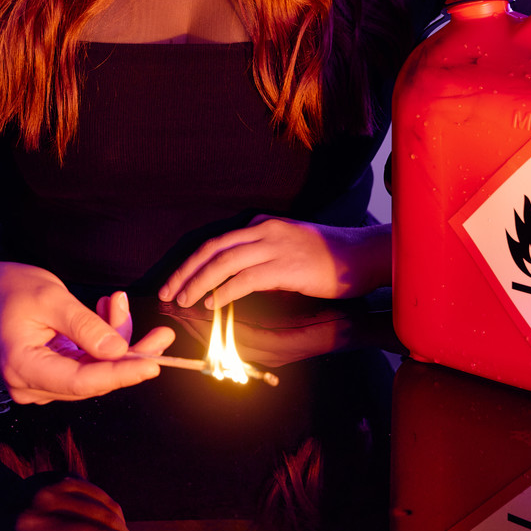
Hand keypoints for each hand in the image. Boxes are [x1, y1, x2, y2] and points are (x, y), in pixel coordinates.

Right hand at [0, 258, 174, 404]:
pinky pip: (86, 365)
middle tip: (162, 333)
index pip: (83, 381)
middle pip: (94, 381)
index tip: (154, 363)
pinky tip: (106, 312)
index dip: (122, 374)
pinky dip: (102, 342)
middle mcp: (30, 386)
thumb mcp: (51, 297)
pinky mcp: (49, 377)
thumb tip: (119, 351)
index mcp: (24, 367)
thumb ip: (85, 326)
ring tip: (116, 303)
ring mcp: (39, 385)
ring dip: (115, 341)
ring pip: (94, 372)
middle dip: (128, 354)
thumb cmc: (9, 289)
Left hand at [159, 216, 391, 309]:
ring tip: (183, 300)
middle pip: (212, 248)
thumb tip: (235, 278)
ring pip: (224, 261)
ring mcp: (275, 246)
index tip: (174, 281)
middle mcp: (264, 231)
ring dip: (199, 281)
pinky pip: (247, 278)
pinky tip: (213, 304)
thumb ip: (262, 256)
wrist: (363, 256)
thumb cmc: (329, 258)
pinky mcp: (286, 266)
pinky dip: (225, 290)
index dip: (191, 262)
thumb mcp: (289, 248)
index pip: (216, 242)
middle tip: (167, 292)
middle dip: (186, 271)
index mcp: (262, 225)